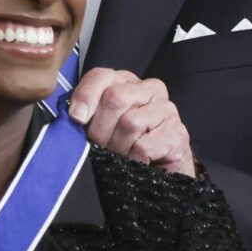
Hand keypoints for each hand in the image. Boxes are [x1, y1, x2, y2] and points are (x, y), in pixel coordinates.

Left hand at [68, 67, 194, 176]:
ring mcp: (167, 110)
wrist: (157, 175)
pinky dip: (132, 160)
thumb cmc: (124, 147)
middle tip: (100, 147)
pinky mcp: (177, 134)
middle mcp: (150, 89)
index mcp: (127, 82)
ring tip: (118, 158)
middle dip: (100, 129)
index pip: (102, 76)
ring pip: (129, 123)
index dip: (86, 96)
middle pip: (115, 98)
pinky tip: (135, 163)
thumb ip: (86, 113)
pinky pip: (143, 146)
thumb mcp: (100, 126)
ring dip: (117, 147)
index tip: (77, 118)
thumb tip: (74, 114)